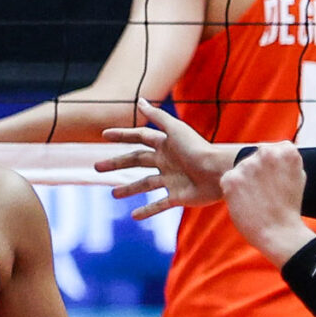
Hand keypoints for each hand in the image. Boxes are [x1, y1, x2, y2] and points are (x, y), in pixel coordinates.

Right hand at [96, 100, 232, 218]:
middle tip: (97, 167)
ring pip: (145, 184)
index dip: (123, 135)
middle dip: (117, 163)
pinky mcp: (178, 197)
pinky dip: (147, 210)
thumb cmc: (198, 148)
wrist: (219, 172)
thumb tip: (140, 100)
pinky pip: (159, 205)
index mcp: (165, 144)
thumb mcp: (175, 129)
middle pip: (136, 161)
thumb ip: (157, 117)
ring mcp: (171, 180)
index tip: (104, 135)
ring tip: (114, 194)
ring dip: (129, 189)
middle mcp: (166, 161)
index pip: (139, 137)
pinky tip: (134, 216)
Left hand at [220, 142, 315, 265]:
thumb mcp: (298, 175)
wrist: (279, 233)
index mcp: (286, 150)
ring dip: (245, 182)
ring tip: (257, 199)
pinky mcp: (231, 178)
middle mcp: (266, 152)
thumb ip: (285, 159)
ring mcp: (247, 165)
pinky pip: (228, 180)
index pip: (272, 150)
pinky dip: (233, 191)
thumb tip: (275, 149)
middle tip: (266, 193)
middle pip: (254, 159)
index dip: (272, 169)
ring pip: (241, 170)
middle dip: (257, 174)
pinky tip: (246, 202)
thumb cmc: (289, 207)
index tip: (277, 182)